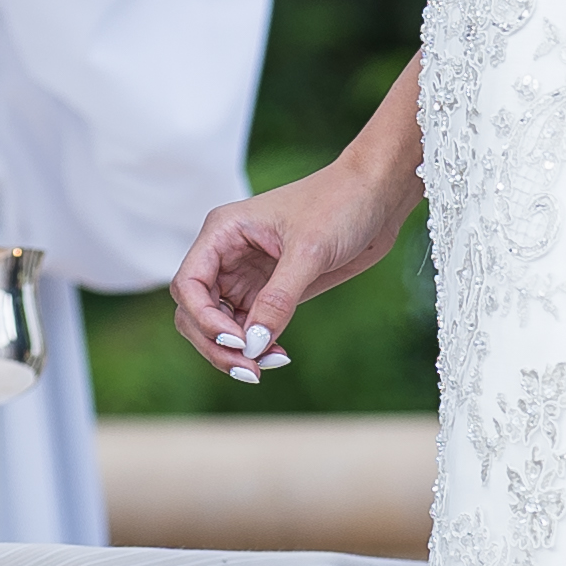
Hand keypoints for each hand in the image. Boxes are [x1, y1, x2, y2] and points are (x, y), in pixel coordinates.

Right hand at [172, 155, 420, 384]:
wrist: (376, 197)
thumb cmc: (339, 204)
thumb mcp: (309, 252)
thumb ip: (278, 299)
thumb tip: (251, 345)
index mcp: (223, 232)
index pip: (189, 285)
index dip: (204, 319)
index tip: (238, 342)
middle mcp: (227, 255)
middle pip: (195, 312)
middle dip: (216, 344)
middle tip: (250, 369)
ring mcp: (246, 275)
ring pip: (218, 325)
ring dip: (236, 351)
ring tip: (268, 364)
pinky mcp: (269, 291)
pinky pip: (248, 327)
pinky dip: (256, 346)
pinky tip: (278, 354)